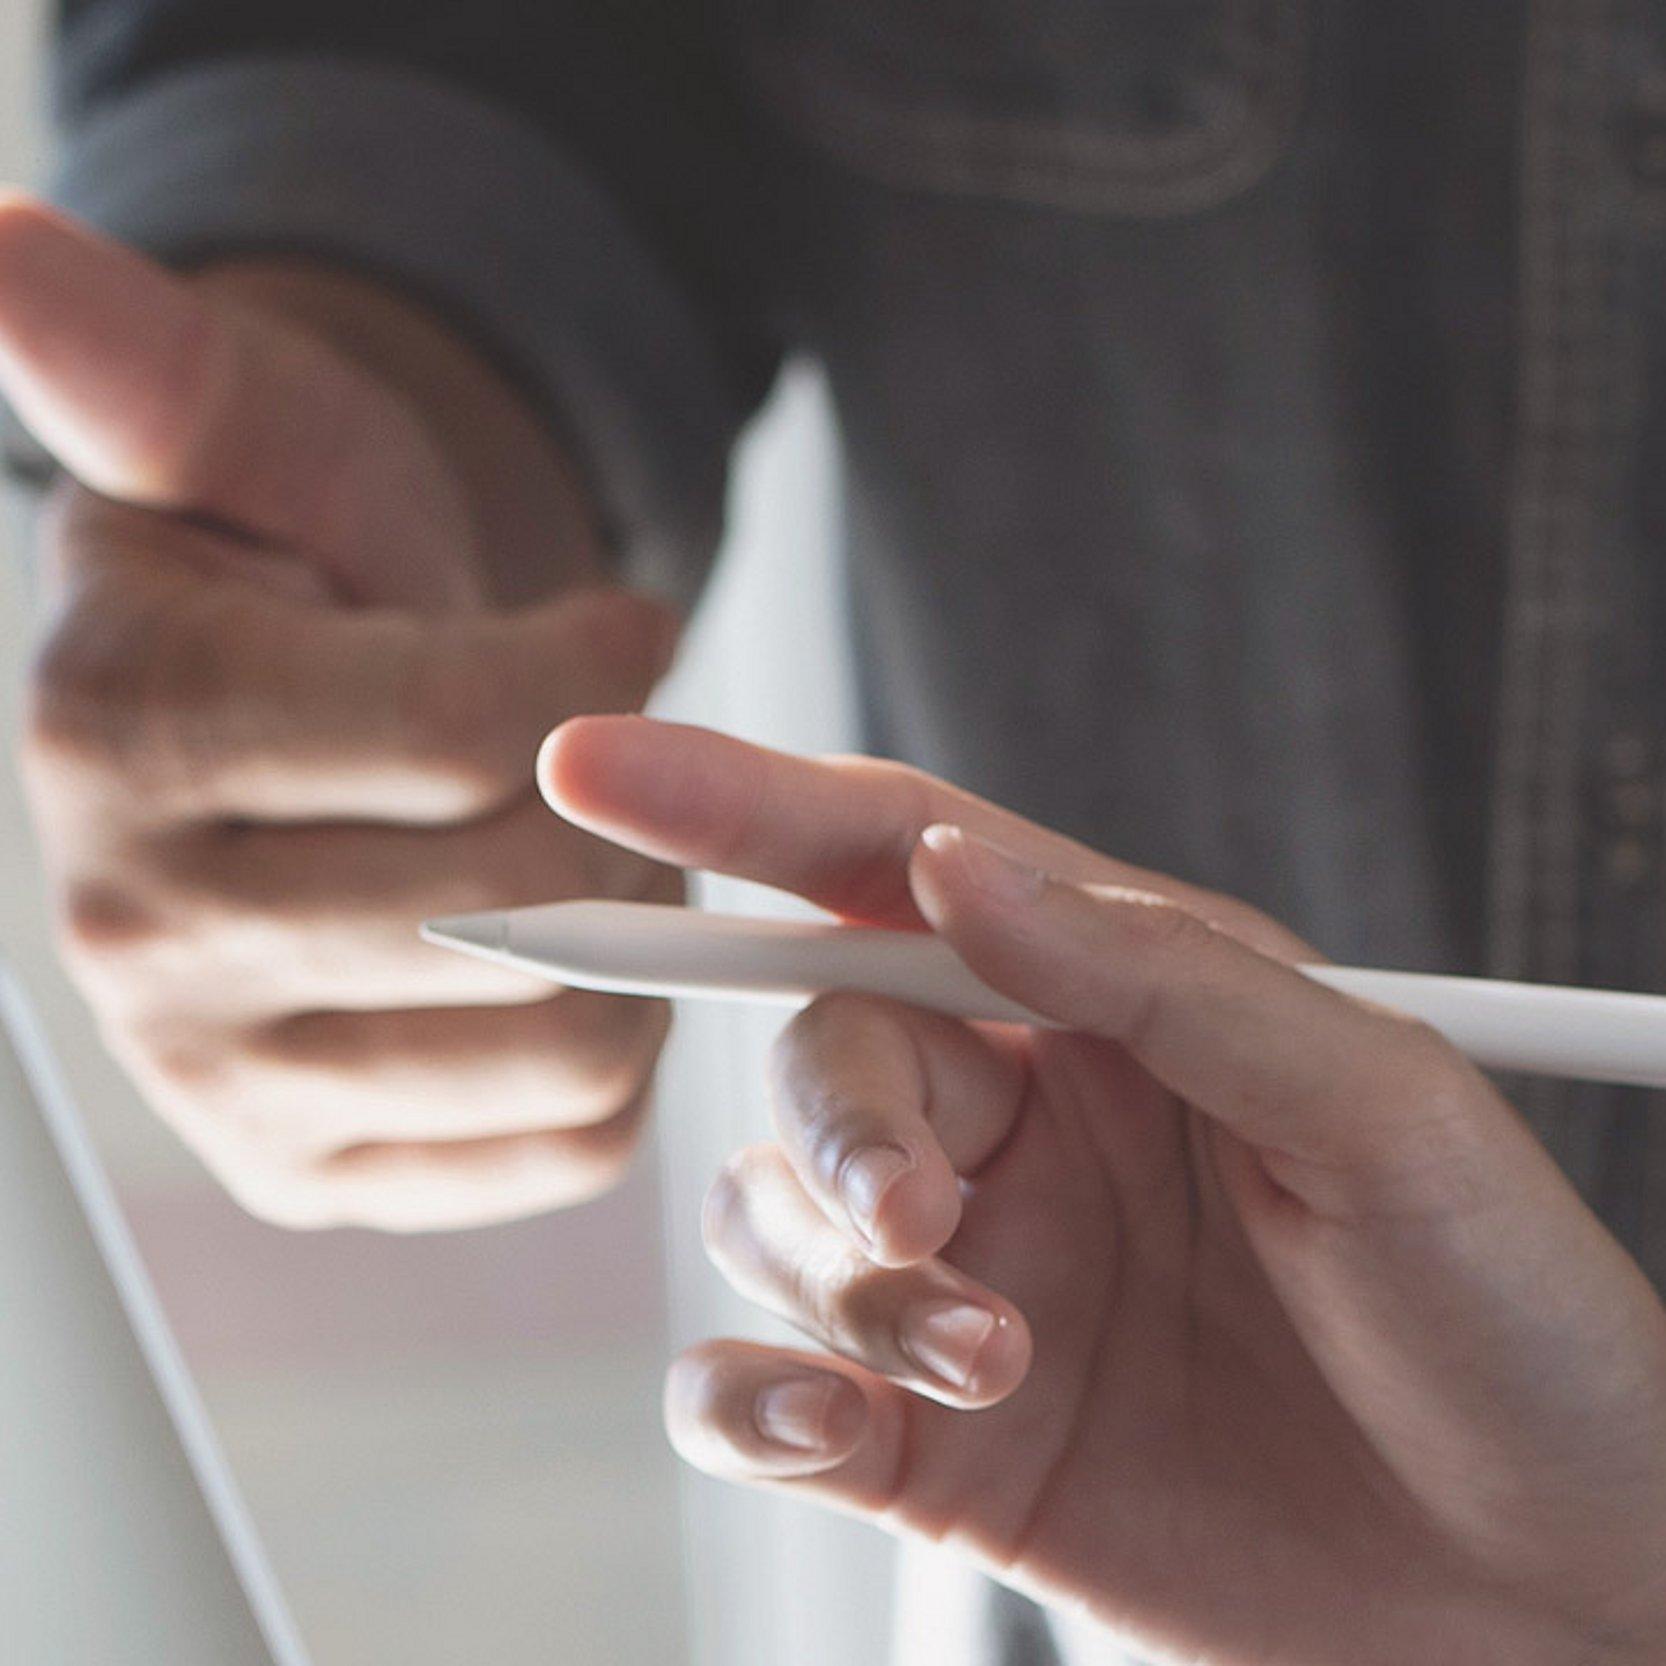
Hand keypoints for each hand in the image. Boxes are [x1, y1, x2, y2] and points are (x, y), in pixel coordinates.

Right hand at [3, 197, 681, 1229]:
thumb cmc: (314, 572)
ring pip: (564, 1044)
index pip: (465, 731)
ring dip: (633, 933)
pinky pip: (566, 1142)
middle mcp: (137, 938)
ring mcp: (226, 1087)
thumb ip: (143, 361)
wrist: (311, 728)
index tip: (621, 624)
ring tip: (591, 856)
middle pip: (521, 901)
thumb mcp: (251, 437)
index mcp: (118, 737)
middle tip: (604, 764)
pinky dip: (618, 1047)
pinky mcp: (317, 1177)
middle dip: (616, 814)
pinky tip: (567, 956)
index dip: (596, 669)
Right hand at [543, 716, 1665, 1664]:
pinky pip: (762, 1393)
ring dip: (841, 1286)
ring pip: (774, 1228)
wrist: (1554, 1597)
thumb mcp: (1372, 1104)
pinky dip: (751, 1403)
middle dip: (832, 1127)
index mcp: (1116, 1007)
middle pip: (815, 1060)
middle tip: (913, 1213)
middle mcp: (1024, 1131)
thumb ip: (1156, 971)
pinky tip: (833, 1427)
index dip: (731, 807)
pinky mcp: (937, 1446)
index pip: (890, 875)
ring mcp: (969, 1284)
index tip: (593, 765)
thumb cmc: (1505, 1320)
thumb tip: (951, 870)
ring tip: (991, 1356)